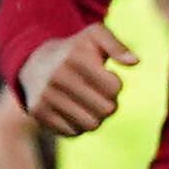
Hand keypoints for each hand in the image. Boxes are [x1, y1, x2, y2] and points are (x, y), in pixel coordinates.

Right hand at [17, 19, 137, 139]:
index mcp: (73, 57)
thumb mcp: (95, 36)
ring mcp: (44, 96)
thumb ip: (117, 45)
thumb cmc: (75, 50)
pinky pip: (72, 133)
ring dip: (96, 117)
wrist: (35, 63)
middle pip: (105, 109)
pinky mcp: (37, 112)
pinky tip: (75, 111)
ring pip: (90, 125)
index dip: (115, 85)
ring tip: (91, 105)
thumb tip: (134, 61)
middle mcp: (56, 76)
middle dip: (109, 104)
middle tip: (102, 96)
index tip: (108, 78)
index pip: (113, 87)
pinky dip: (78, 126)